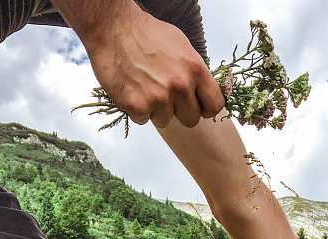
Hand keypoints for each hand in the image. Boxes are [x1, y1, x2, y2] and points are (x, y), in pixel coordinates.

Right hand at [83, 3, 224, 127]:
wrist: (113, 28)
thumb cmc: (146, 34)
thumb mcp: (181, 46)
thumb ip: (194, 71)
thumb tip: (202, 90)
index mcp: (195, 69)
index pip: (215, 105)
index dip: (206, 108)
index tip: (198, 106)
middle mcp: (180, 85)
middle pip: (191, 119)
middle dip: (180, 111)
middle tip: (165, 94)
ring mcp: (159, 98)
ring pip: (165, 120)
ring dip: (155, 109)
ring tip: (144, 85)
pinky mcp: (138, 106)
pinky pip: (143, 120)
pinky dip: (137, 109)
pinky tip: (132, 89)